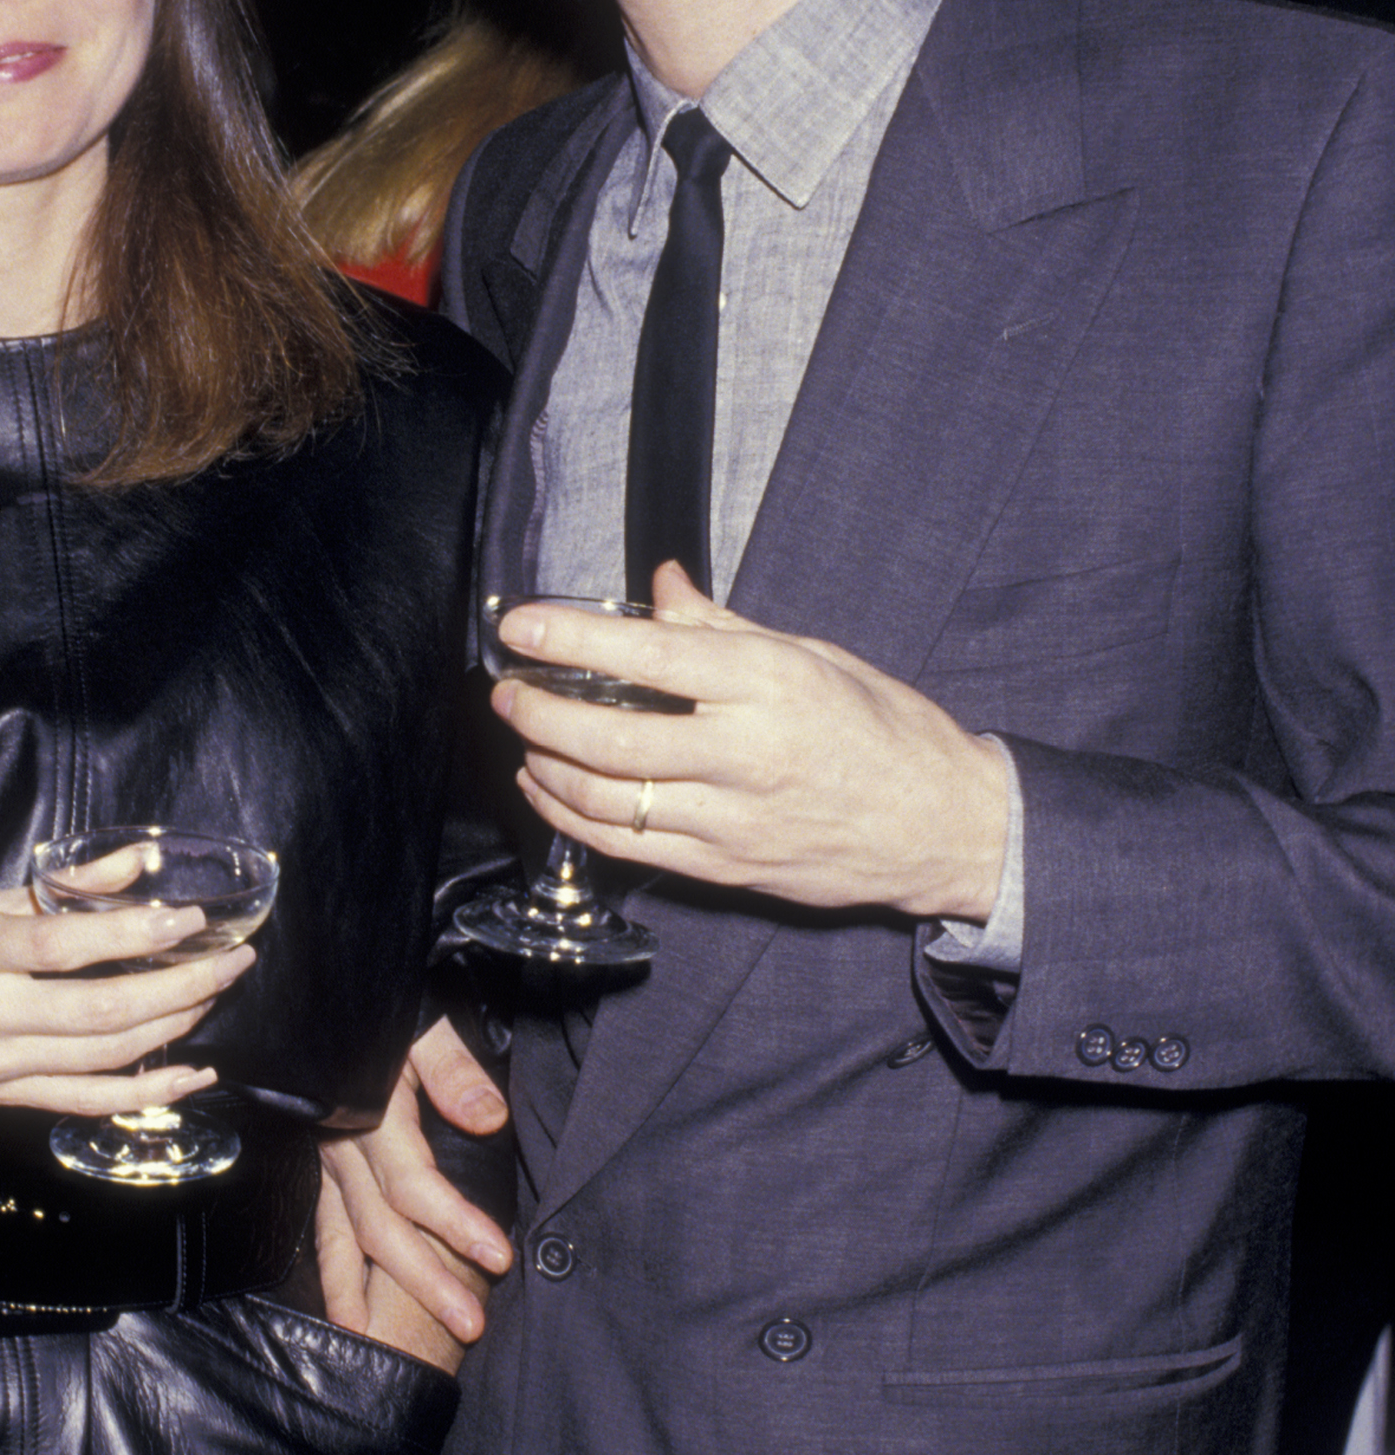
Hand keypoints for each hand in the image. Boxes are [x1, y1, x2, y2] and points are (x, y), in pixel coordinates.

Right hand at [0, 883, 255, 1211]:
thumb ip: (55, 891)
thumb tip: (136, 864)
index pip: (67, 947)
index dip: (138, 935)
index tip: (192, 920)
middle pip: (103, 1010)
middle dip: (182, 986)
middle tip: (233, 960)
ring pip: (106, 1057)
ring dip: (176, 1029)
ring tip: (216, 995)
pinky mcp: (5, 1100)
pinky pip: (90, 1101)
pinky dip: (149, 1091)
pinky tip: (194, 1071)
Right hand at [317, 1017, 512, 1352]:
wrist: (336, 987)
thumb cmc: (388, 1003)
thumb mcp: (424, 1022)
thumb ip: (452, 1069)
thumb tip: (489, 1119)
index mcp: (370, 1116)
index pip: (414, 1186)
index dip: (456, 1225)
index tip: (499, 1257)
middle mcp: (341, 1147)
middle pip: (382, 1227)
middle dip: (425, 1280)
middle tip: (472, 1324)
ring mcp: (324, 1160)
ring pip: (342, 1236)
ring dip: (365, 1293)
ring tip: (380, 1343)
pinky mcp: (318, 1165)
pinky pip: (322, 1226)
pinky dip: (332, 1270)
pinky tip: (343, 1310)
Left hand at [495, 561, 1007, 920]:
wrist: (947, 827)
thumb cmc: (889, 732)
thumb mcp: (816, 657)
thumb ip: (723, 626)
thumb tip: (660, 587)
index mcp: (771, 686)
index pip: (649, 658)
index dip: (570, 639)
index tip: (520, 624)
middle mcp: (746, 756)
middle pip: (612, 739)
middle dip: (540, 712)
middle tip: (508, 688)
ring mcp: (733, 821)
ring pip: (609, 800)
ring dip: (546, 767)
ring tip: (522, 737)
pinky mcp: (726, 868)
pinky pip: (628, 847)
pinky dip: (575, 818)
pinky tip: (552, 791)